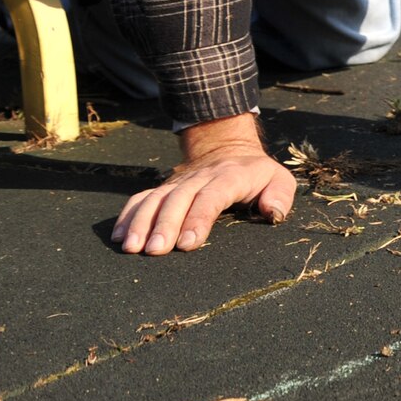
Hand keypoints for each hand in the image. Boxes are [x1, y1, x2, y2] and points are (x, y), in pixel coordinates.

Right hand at [110, 112, 295, 254]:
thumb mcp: (279, 179)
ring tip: (131, 247)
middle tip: (154, 251)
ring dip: (141, 222)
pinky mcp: (164, 188)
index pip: (212, 196)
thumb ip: (281, 194)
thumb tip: (273, 211)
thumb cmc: (257, 175)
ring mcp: (178, 182)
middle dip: (165, 225)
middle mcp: (200, 177)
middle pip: (179, 198)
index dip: (198, 218)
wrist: (229, 150)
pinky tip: (118, 236)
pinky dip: (128, 215)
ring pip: (156, 198)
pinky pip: (141, 198)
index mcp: (230, 176)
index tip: (187, 243)